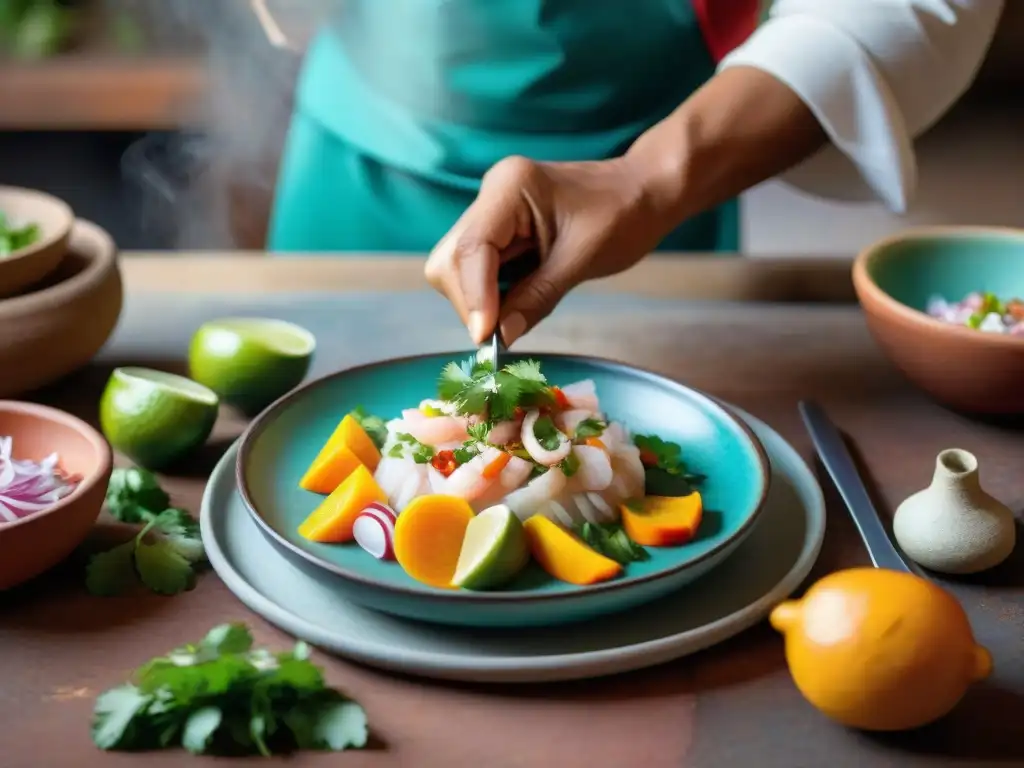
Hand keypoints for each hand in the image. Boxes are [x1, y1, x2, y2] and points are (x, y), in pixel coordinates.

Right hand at [424, 154, 670, 345]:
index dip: (474, 297)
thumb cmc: (624, 215)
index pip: (471, 248)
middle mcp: (492, 194)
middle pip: (451, 259)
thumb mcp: (583, 260)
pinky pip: (476, 269)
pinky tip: (515, 303)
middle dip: (471, 301)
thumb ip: (537, 297)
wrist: (644, 192)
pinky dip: (490, 294)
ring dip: (478, 300)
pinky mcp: (498, 230)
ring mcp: (492, 211)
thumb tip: (501, 337)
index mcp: (511, 187)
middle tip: (500, 335)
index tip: (485, 338)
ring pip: (457, 267)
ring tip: (514, 316)